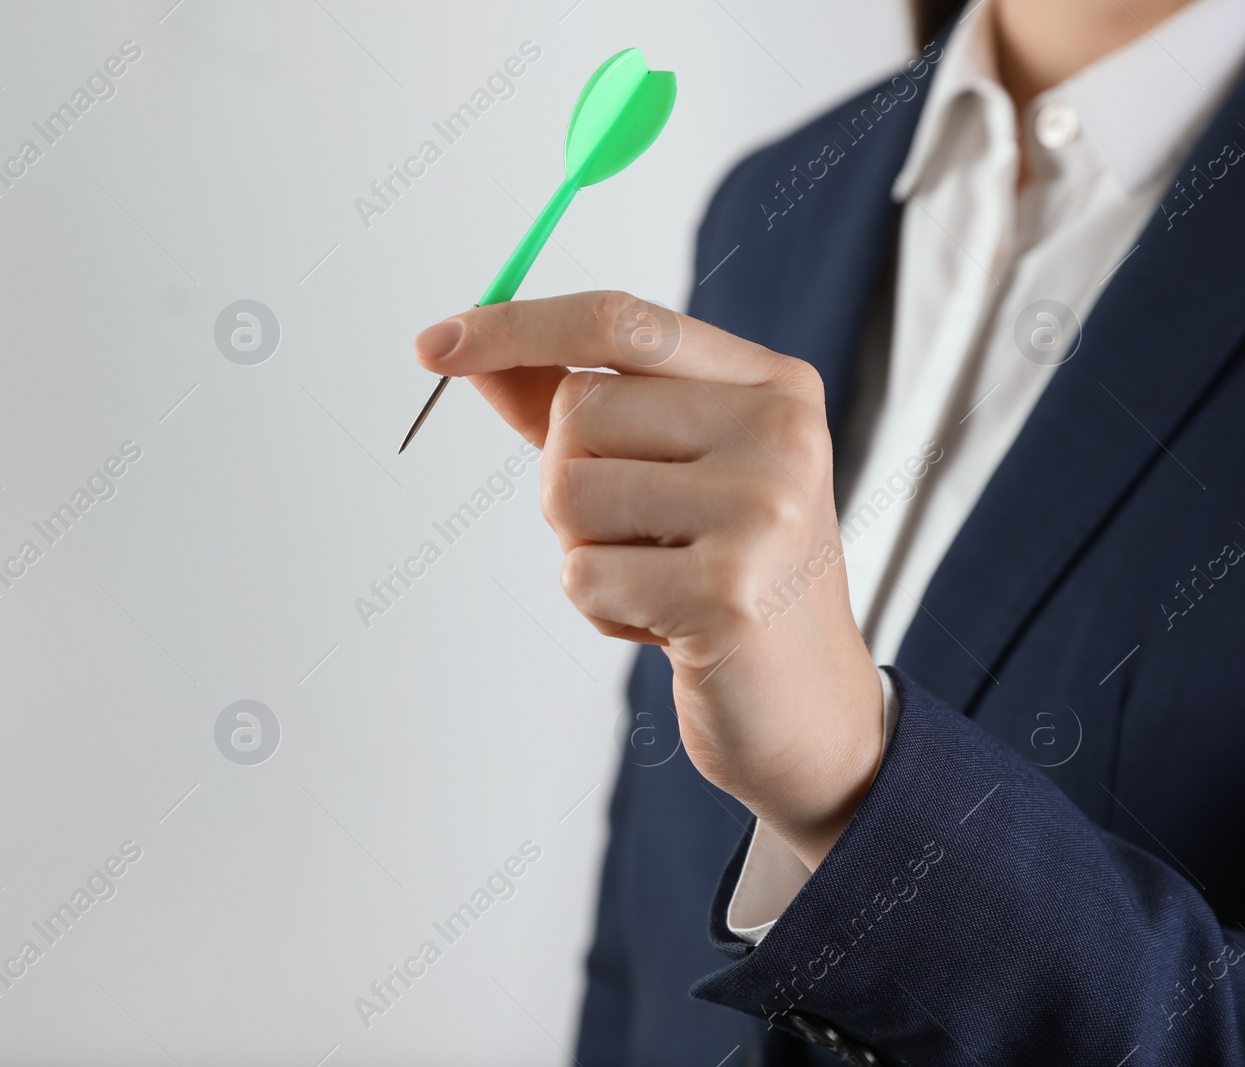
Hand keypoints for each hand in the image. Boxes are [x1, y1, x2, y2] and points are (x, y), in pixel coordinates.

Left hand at [415, 291, 883, 867]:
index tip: (435, 344)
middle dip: (570, 482)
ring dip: (585, 551)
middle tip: (645, 536)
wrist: (810, 711)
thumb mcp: (664, 471)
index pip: (619, 322)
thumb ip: (570, 405)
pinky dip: (600, 608)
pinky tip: (667, 626)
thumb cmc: (726, 576)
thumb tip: (470, 350)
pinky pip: (582, 575)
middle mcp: (779, 431)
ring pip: (567, 495)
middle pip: (579, 414)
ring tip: (660, 579)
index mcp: (772, 384)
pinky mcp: (725, 592)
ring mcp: (761, 510)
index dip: (517, 327)